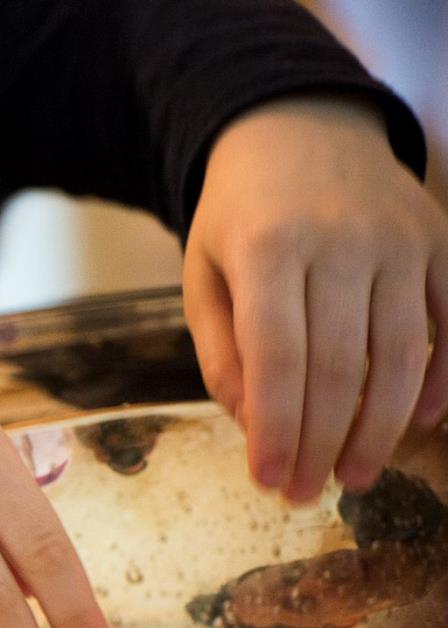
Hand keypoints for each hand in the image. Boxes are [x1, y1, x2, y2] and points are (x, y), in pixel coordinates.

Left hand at [185, 93, 447, 502]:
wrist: (300, 131)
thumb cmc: (240, 218)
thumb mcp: (204, 275)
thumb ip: (221, 351)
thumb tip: (253, 425)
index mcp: (268, 247)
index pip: (276, 356)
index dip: (276, 428)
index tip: (268, 481)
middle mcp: (341, 241)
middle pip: (339, 366)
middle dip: (321, 442)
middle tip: (305, 494)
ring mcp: (399, 241)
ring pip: (400, 355)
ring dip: (379, 429)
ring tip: (353, 476)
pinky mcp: (439, 244)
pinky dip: (440, 381)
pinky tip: (417, 424)